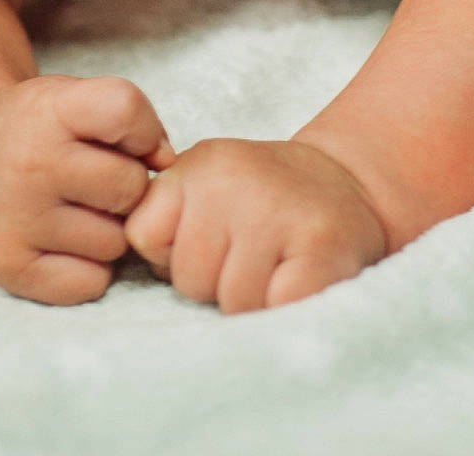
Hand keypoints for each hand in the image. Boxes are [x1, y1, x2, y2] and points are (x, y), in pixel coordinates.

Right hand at [0, 73, 173, 303]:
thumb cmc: (36, 130)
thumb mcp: (74, 98)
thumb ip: (129, 116)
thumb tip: (169, 164)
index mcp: (47, 109)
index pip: (124, 108)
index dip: (142, 129)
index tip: (123, 139)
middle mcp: (27, 163)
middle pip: (131, 187)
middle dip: (127, 187)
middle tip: (94, 180)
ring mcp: (15, 219)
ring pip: (116, 242)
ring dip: (109, 231)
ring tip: (74, 210)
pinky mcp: (9, 268)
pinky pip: (93, 282)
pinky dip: (89, 269)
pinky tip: (62, 242)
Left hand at [125, 137, 387, 313]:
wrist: (347, 183)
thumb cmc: (262, 200)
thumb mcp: (204, 186)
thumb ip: (164, 217)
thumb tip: (126, 264)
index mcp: (199, 164)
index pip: (143, 236)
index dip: (170, 254)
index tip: (206, 241)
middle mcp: (235, 179)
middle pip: (187, 277)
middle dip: (213, 284)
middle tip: (249, 256)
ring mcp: (279, 211)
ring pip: (231, 302)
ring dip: (251, 301)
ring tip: (274, 266)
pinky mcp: (320, 247)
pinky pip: (274, 308)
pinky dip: (283, 309)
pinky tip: (296, 279)